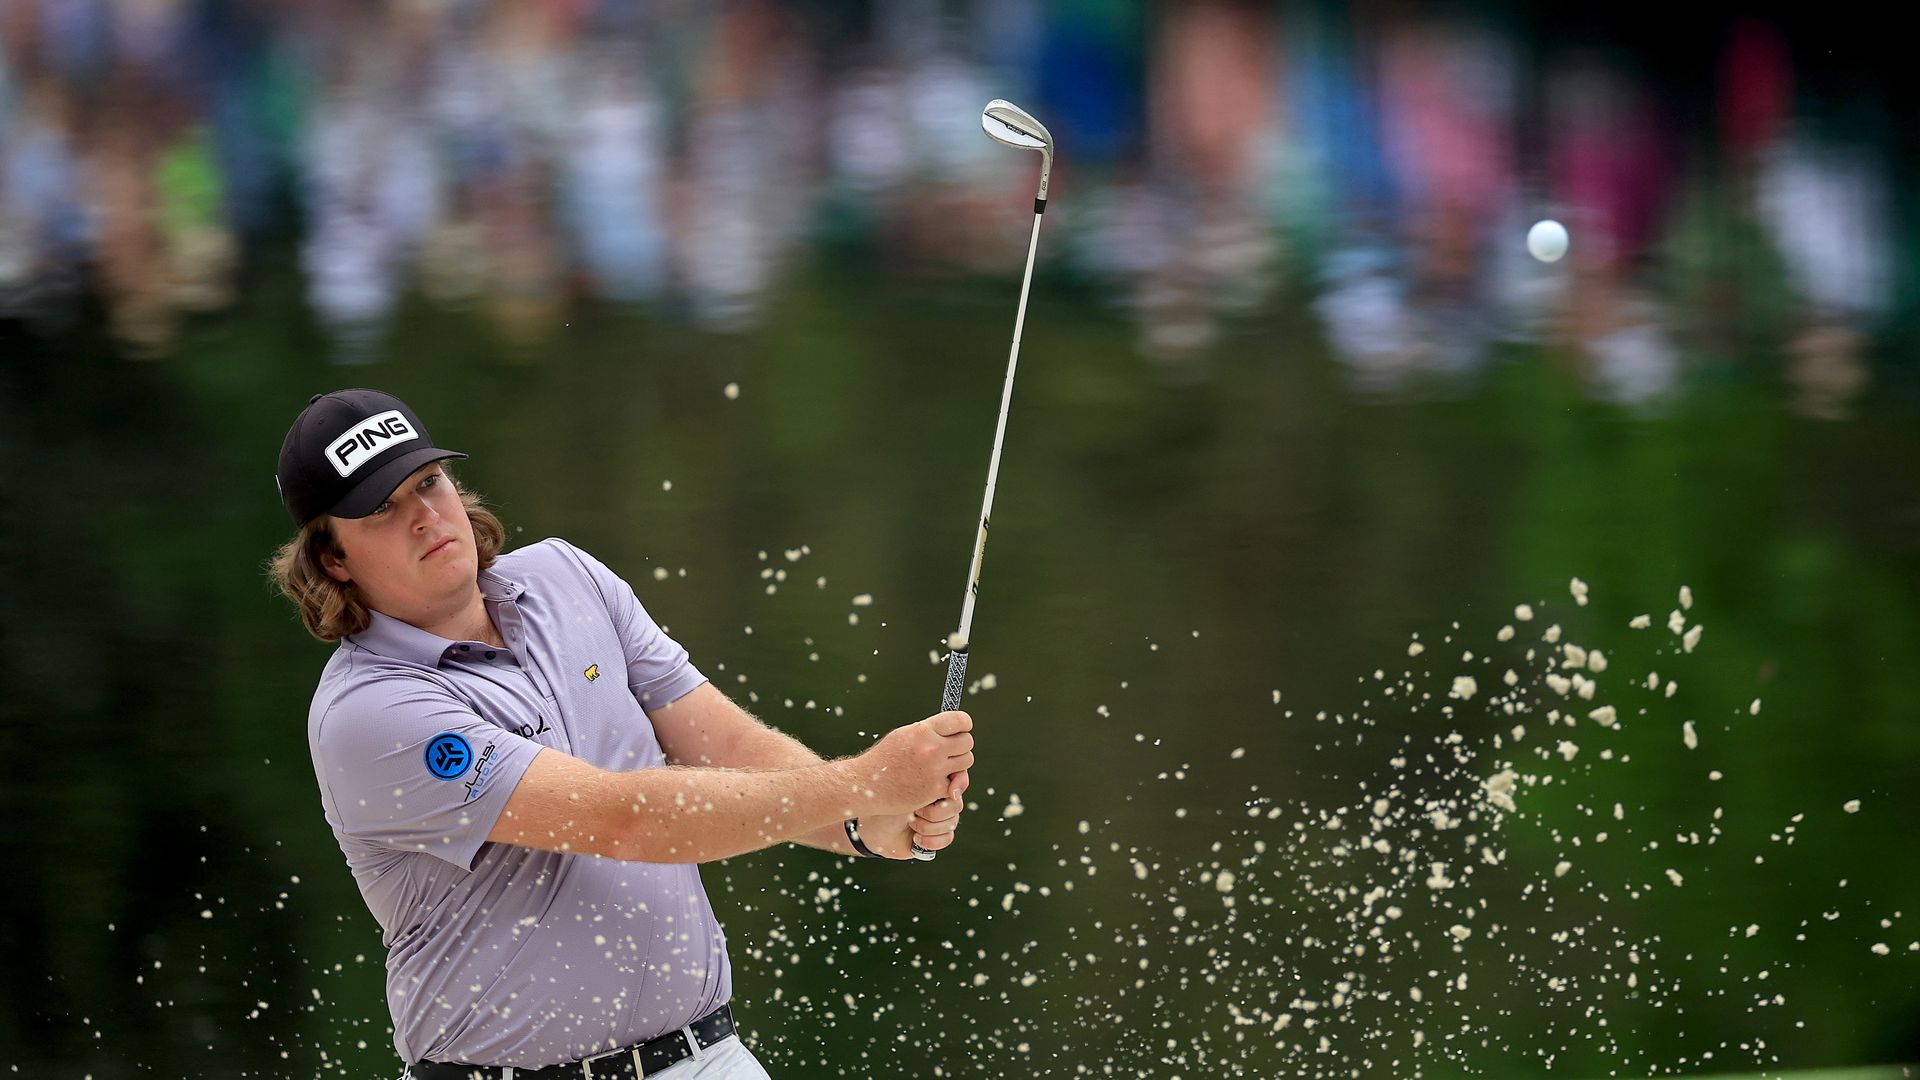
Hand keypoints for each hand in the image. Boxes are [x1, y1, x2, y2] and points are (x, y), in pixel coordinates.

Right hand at [845, 712, 972, 815]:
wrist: (867, 785)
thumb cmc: (885, 759)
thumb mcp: (904, 736)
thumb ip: (928, 731)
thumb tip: (953, 728)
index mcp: (923, 731)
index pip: (960, 720)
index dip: (964, 725)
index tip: (960, 730)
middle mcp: (931, 748)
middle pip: (968, 742)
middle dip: (961, 747)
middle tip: (949, 752)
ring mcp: (934, 770)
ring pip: (966, 762)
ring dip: (958, 765)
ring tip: (942, 766)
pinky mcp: (935, 790)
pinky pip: (956, 783)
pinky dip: (948, 784)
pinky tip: (934, 783)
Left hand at [857, 771, 969, 859]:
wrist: (872, 829)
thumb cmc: (885, 802)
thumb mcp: (907, 789)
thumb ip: (930, 782)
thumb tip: (955, 791)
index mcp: (934, 782)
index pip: (958, 782)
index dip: (956, 786)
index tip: (948, 793)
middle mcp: (940, 799)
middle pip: (956, 805)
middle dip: (934, 812)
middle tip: (915, 811)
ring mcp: (940, 818)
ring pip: (952, 823)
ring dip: (928, 827)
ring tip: (911, 824)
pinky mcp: (937, 836)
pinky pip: (947, 838)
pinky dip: (931, 840)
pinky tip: (916, 838)